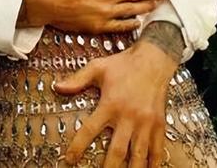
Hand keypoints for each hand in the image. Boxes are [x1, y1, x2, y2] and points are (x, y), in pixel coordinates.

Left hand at [54, 40, 178, 166]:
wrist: (153, 59)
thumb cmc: (123, 64)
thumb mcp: (97, 67)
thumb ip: (77, 79)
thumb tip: (57, 87)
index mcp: (110, 104)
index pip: (90, 130)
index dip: (78, 146)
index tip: (69, 159)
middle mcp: (128, 116)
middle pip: (117, 150)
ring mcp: (145, 123)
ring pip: (138, 154)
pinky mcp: (158, 124)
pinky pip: (157, 149)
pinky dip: (154, 163)